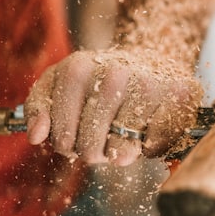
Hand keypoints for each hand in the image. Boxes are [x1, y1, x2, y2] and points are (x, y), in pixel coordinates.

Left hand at [24, 48, 201, 165]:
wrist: (148, 62)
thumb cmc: (98, 80)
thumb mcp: (59, 84)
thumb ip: (38, 107)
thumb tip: (37, 136)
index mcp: (78, 69)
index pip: (61, 136)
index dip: (66, 145)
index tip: (73, 134)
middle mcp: (114, 73)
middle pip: (90, 147)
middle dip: (92, 151)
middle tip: (100, 136)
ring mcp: (148, 84)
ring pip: (122, 152)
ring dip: (119, 153)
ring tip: (121, 133)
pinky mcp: (178, 97)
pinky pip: (154, 148)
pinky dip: (148, 149)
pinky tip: (146, 129)